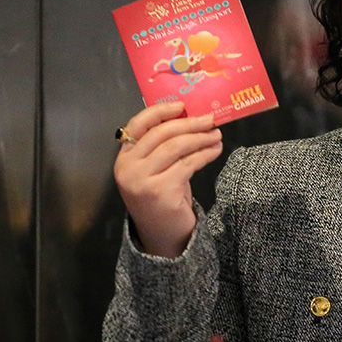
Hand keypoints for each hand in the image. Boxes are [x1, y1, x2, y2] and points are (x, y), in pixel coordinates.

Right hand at [113, 102, 222, 257]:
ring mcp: (142, 180)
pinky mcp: (160, 191)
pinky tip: (215, 150)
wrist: (163, 235)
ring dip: (201, 138)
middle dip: (189, 124)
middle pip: (161, 134)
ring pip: (176, 147)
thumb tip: (191, 117)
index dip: (160, 111)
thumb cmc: (162, 197)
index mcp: (124, 157)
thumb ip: (163, 146)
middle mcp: (128, 167)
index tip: (182, 105)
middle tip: (210, 119)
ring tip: (217, 135)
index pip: (138, 124)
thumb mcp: (156, 169)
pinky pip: (188, 164)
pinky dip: (205, 154)